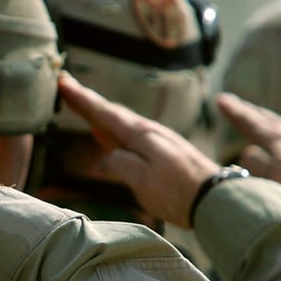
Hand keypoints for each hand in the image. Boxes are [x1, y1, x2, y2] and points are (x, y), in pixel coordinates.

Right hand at [57, 72, 218, 227]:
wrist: (217, 198)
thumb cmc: (178, 192)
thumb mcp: (142, 181)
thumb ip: (119, 164)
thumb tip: (104, 158)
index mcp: (141, 136)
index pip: (104, 114)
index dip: (82, 100)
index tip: (63, 82)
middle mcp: (150, 132)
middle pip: (112, 114)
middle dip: (88, 102)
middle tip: (67, 87)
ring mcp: (159, 141)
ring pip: (122, 124)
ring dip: (100, 115)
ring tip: (82, 107)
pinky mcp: (165, 153)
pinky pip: (131, 136)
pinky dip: (114, 132)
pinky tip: (107, 137)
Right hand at [217, 93, 280, 215]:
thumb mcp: (277, 180)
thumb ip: (257, 164)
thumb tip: (245, 151)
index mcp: (278, 139)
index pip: (249, 122)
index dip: (233, 112)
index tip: (220, 99)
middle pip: (265, 118)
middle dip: (247, 111)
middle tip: (233, 102)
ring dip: (265, 118)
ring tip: (257, 114)